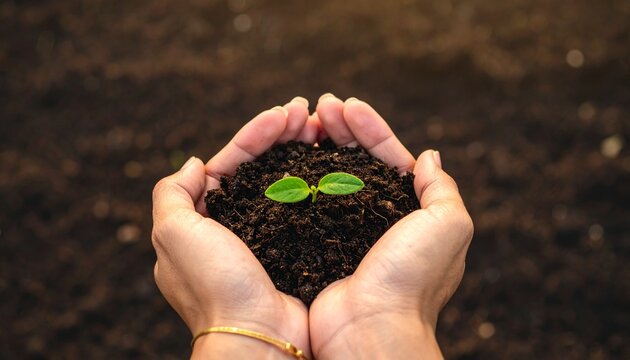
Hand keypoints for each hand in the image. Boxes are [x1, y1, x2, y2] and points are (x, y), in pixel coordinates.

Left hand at [151, 98, 316, 358]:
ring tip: (323, 126)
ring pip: (287, 182)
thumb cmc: (213, 284)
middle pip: (262, 168)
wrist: (257, 335)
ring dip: (302, 152)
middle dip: (283, 136)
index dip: (255, 135)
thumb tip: (194, 163)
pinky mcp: (297, 249)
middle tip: (308, 113)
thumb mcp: (172, 233)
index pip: (231, 163)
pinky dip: (317, 182)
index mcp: (205, 219)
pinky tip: (331, 162)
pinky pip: (306, 207)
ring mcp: (269, 238)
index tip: (282, 115)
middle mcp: (237, 226)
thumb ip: (172, 193)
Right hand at [309, 94, 473, 358]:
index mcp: (407, 212)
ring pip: (327, 176)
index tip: (348, 105)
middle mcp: (374, 219)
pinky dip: (297, 175)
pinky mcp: (313, 242)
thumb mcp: (449, 226)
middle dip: (341, 129)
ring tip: (304, 118)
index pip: (388, 157)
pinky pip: (304, 201)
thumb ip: (442, 189)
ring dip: (318, 144)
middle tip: (322, 105)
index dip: (370, 128)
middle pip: (355, 161)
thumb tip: (429, 157)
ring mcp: (341, 230)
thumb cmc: (412, 279)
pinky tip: (287, 154)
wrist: (370, 327)